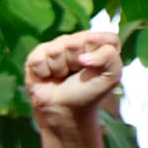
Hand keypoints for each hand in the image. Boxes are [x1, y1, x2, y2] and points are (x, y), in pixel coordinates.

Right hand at [26, 30, 120, 147]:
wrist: (63, 110)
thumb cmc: (88, 93)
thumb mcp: (111, 77)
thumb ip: (109, 58)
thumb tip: (82, 57)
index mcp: (99, 44)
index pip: (103, 37)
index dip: (99, 53)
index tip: (94, 68)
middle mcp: (78, 41)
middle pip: (75, 42)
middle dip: (75, 62)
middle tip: (75, 74)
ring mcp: (56, 47)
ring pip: (56, 49)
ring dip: (59, 68)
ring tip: (61, 77)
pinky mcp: (37, 55)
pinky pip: (38, 57)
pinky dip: (43, 72)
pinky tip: (47, 77)